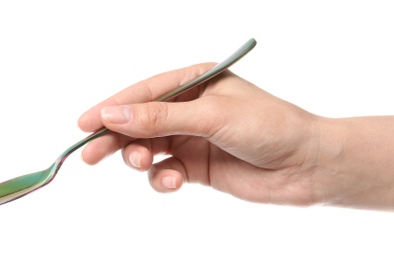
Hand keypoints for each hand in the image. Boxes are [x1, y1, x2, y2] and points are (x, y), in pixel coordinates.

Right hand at [78, 63, 323, 204]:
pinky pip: (166, 172)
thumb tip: (113, 117)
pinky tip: (173, 181)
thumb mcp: (212, 116)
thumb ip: (161, 119)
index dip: (114, 107)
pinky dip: (163, 178)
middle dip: (116, 137)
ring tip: (144, 164)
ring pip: (150, 148)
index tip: (86, 124)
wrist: (307, 166)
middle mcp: (191, 109)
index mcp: (196, 82)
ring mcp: (193, 139)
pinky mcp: (198, 167)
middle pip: (141, 122)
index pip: (145, 93)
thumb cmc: (269, 127)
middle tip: (91, 154)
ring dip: (140, 158)